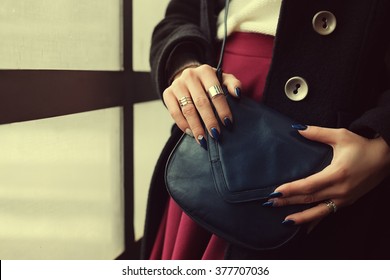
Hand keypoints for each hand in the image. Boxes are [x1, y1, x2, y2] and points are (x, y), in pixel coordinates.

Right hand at [163, 64, 240, 148]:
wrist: (188, 78)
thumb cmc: (209, 83)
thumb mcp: (223, 79)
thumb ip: (233, 84)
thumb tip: (237, 93)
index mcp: (206, 71)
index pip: (215, 92)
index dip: (222, 109)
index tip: (228, 123)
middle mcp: (190, 76)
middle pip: (201, 102)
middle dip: (209, 120)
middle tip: (216, 135)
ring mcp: (177, 85)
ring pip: (187, 109)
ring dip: (196, 126)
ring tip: (203, 139)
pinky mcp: (167, 93)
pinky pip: (174, 112)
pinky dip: (183, 124)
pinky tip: (190, 133)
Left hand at [267, 126, 389, 225]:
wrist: (386, 158)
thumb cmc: (362, 146)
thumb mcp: (340, 136)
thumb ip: (317, 133)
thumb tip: (297, 128)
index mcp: (336, 174)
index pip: (309, 185)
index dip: (291, 189)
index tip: (276, 191)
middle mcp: (340, 189)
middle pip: (309, 199)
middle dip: (288, 202)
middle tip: (270, 203)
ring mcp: (344, 199)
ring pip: (318, 211)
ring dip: (300, 217)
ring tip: (284, 221)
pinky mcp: (347, 202)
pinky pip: (328, 213)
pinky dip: (316, 221)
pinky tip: (306, 229)